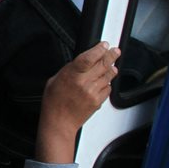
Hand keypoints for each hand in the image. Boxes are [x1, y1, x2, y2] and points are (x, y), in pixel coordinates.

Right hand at [37, 42, 119, 162]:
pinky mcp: (98, 101)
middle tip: (115, 51)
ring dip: (111, 69)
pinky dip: (107, 83)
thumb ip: (69, 70)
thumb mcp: (54, 80)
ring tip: (112, 65)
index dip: (99, 49)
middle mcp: (84, 83)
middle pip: (104, 64)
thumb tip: (80, 63)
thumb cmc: (54, 102)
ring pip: (109, 76)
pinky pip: (108, 88)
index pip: (90, 57)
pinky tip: (103, 82)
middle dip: (111, 55)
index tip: (103, 45)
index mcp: (72, 75)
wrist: (59, 122)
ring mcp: (93, 92)